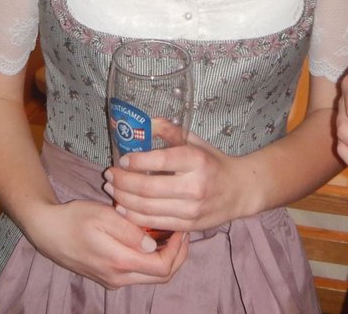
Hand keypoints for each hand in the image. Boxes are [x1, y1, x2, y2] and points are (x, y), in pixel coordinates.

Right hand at [27, 198, 188, 289]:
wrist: (48, 232)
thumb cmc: (74, 219)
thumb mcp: (103, 216)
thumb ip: (130, 231)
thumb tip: (154, 244)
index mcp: (119, 262)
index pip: (162, 267)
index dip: (178, 250)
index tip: (180, 229)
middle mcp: (118, 277)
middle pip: (161, 277)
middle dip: (177, 256)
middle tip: (181, 232)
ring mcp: (113, 280)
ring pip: (150, 277)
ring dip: (164, 258)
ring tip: (168, 233)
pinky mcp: (108, 278)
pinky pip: (138, 274)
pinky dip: (150, 260)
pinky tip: (150, 239)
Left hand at [102, 129, 245, 235]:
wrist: (239, 190)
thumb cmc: (212, 162)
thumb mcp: (194, 141)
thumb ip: (169, 130)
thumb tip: (142, 122)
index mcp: (196, 160)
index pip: (160, 161)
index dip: (136, 161)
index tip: (121, 159)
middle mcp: (194, 186)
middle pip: (147, 188)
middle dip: (122, 181)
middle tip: (108, 174)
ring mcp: (191, 209)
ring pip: (147, 208)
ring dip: (123, 199)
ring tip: (111, 189)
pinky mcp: (188, 225)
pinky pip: (154, 222)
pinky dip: (134, 215)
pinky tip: (122, 207)